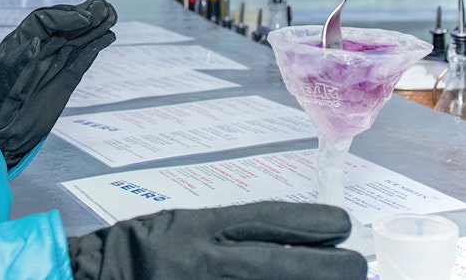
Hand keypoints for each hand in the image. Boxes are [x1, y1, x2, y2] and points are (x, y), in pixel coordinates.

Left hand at [0, 0, 116, 166]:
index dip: (63, 16)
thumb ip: (17, 64)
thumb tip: (33, 42)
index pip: (42, 21)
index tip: (83, 18)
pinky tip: (107, 38)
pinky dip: (94, 48)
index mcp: (17, 46)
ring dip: (94, 28)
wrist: (0, 136)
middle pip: (62, 26)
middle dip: (83, 16)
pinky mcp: (63, 81)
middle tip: (103, 8)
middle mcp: (36, 51)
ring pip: (75, 41)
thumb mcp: (0, 86)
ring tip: (111, 16)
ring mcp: (51, 65)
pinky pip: (81, 60)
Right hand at [68, 201, 366, 279]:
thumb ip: (236, 229)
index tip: (343, 226)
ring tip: (335, 279)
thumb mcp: (187, 224)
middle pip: (301, 268)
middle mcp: (216, 265)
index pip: (275, 223)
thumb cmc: (142, 251)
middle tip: (354, 268)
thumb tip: (300, 237)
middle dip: (341, 268)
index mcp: (204, 230)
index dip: (320, 225)